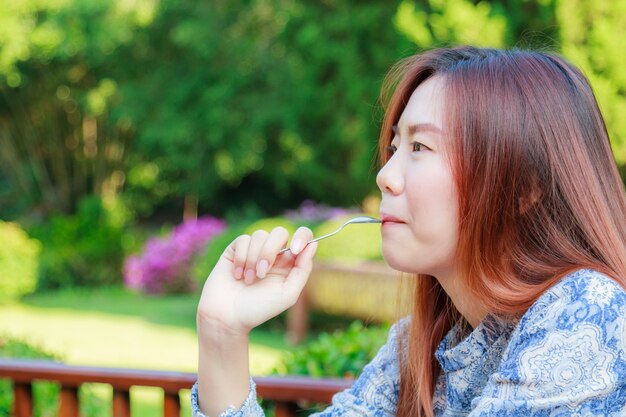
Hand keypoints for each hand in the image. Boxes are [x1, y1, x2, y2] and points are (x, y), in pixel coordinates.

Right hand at [197, 226, 316, 336]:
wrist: (227, 317)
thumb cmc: (259, 309)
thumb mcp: (288, 294)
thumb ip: (302, 270)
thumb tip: (313, 244)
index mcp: (289, 263)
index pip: (303, 236)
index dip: (302, 237)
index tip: (295, 250)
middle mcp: (273, 254)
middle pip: (280, 232)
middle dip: (271, 251)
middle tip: (263, 273)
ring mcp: (254, 250)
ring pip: (260, 235)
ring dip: (254, 259)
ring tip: (248, 280)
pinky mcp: (235, 250)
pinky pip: (243, 240)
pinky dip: (241, 258)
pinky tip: (238, 275)